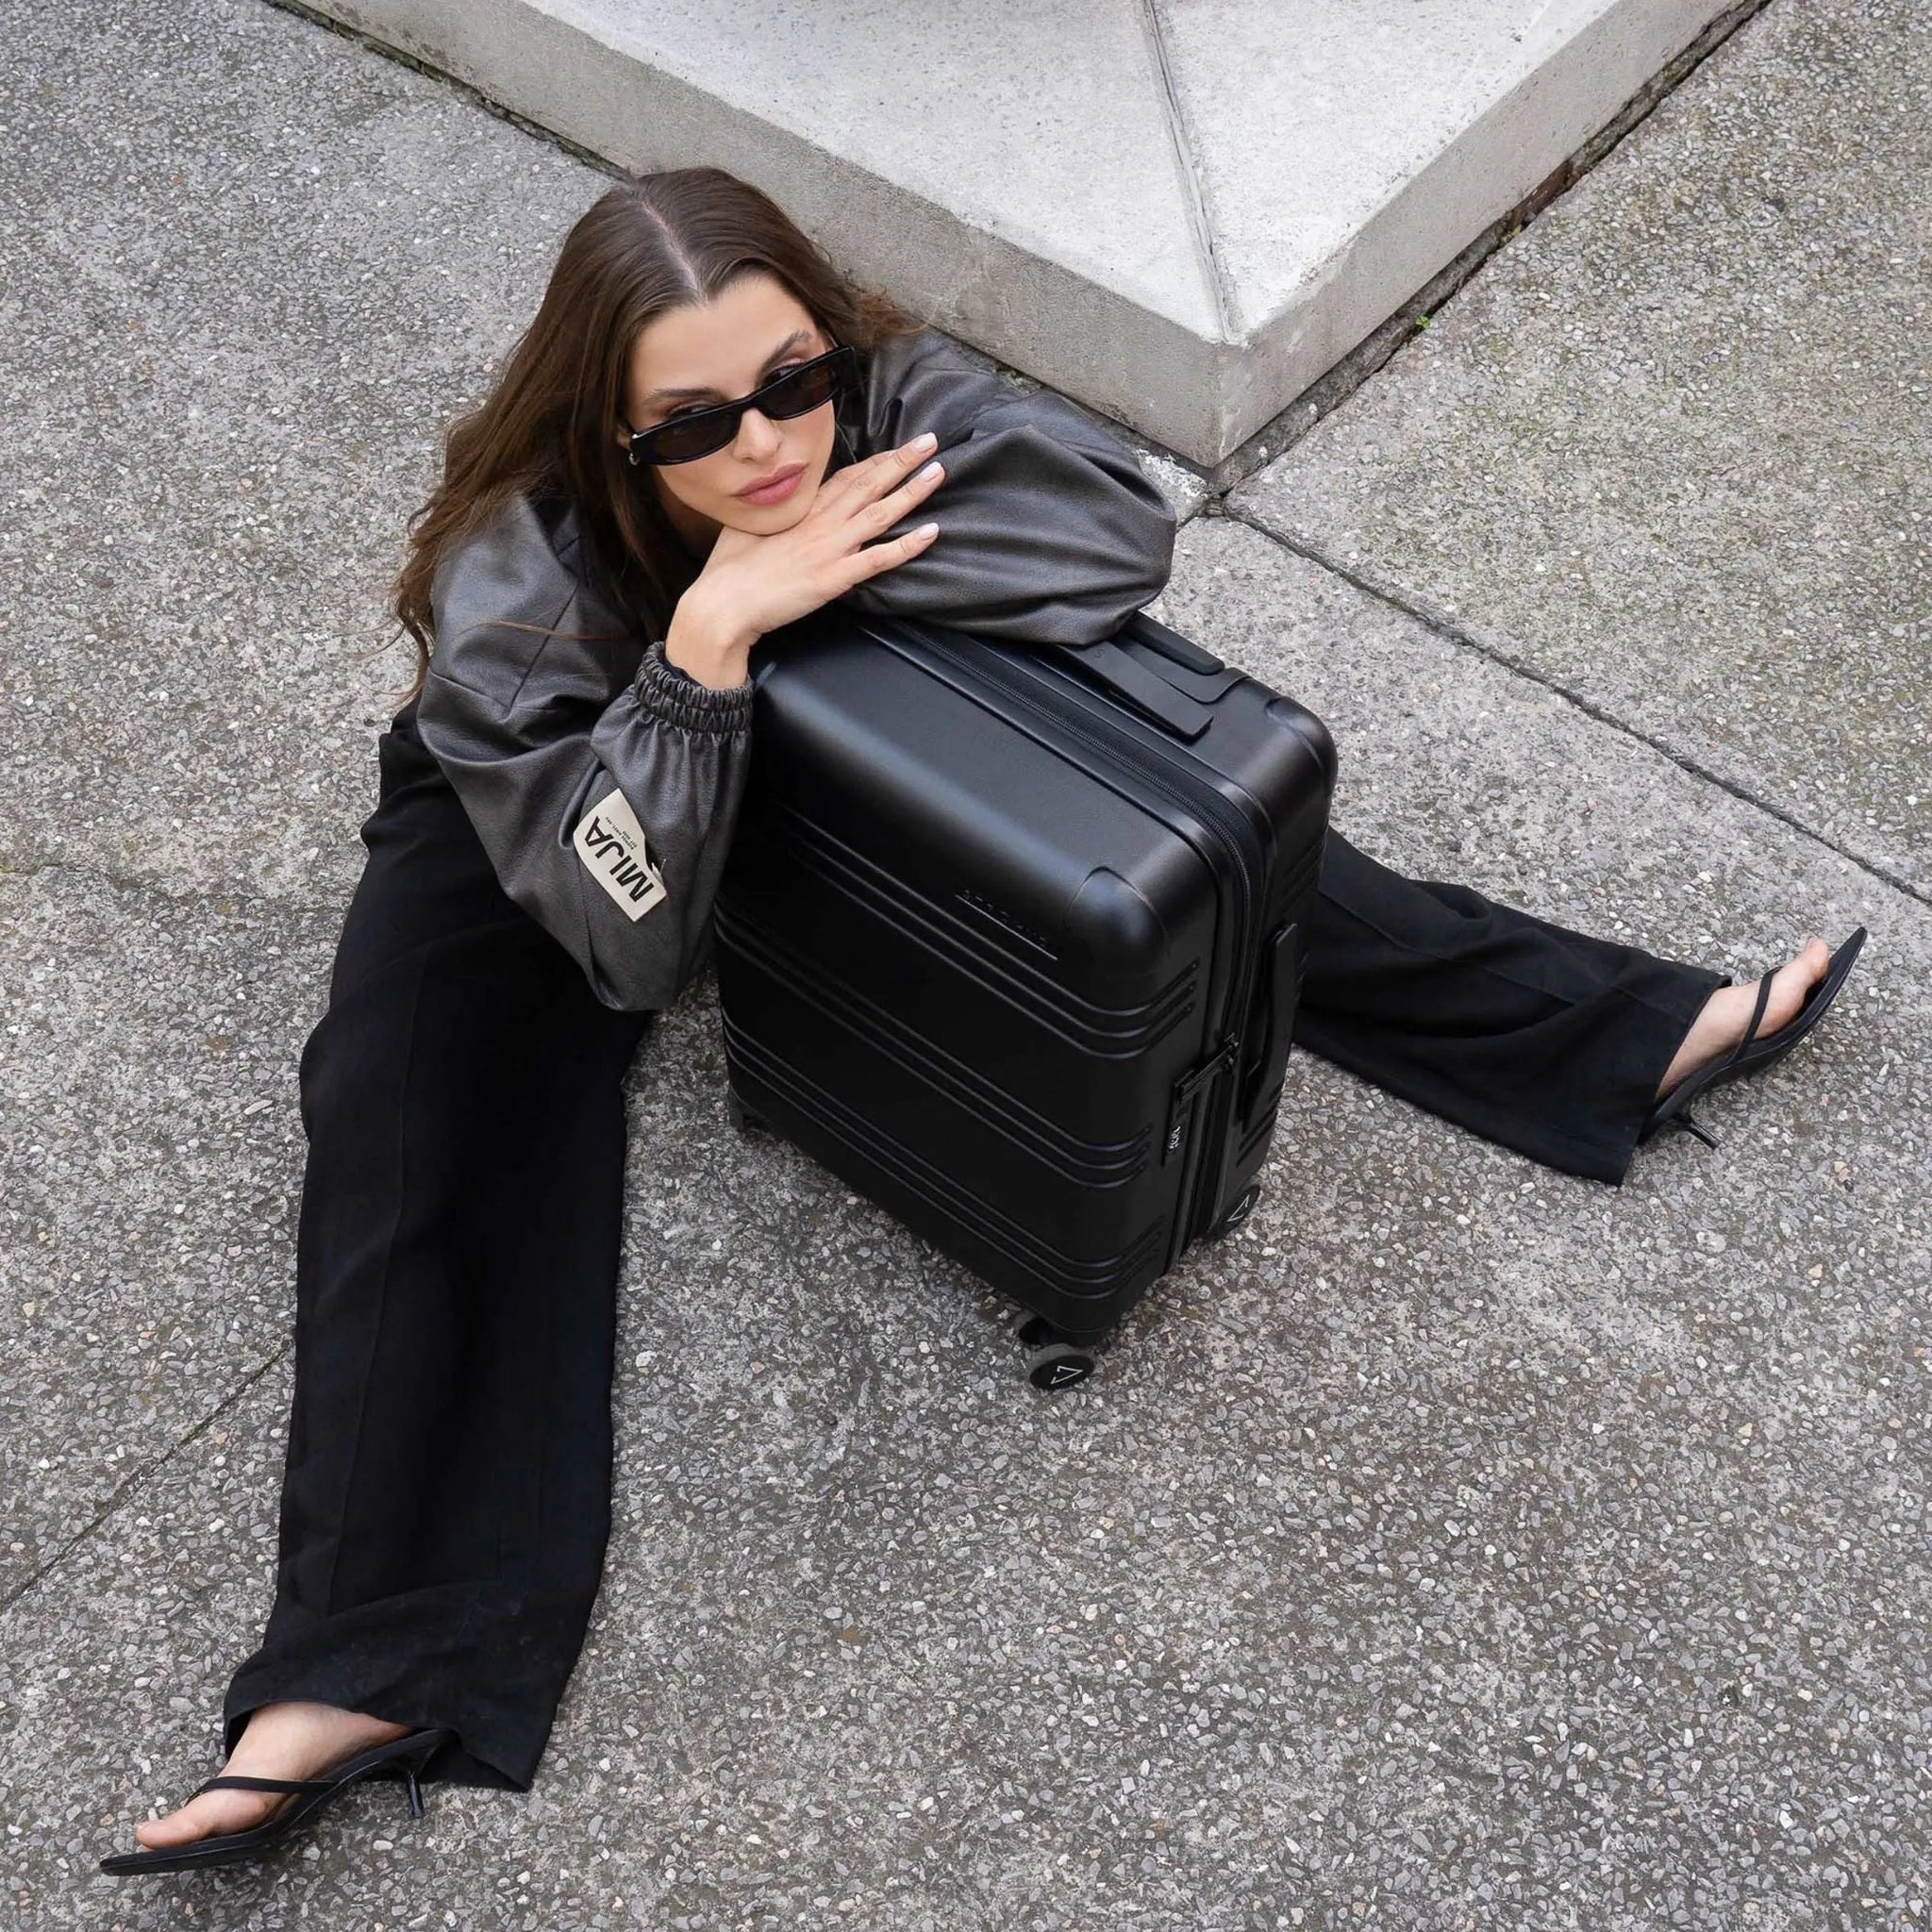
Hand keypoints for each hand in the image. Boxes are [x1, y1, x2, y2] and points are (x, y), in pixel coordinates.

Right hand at [670, 435, 944, 679]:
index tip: (897, 449)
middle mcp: (820, 522)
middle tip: (929, 441)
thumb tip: (785, 505)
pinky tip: (931, 532)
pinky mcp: (834, 576)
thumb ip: (777, 514)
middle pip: (868, 484)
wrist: (723, 603)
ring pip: (880, 513)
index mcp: (801, 509)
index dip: (874, 462)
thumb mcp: (751, 525)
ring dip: (911, 491)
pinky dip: (907, 546)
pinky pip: (878, 558)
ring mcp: (829, 548)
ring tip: (937, 471)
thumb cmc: (730, 569)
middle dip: (901, 461)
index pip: (845, 477)